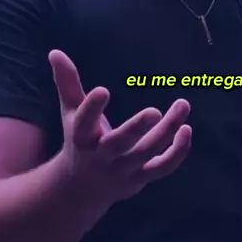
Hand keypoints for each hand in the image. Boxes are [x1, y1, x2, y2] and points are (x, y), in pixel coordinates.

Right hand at [49, 50, 191, 202]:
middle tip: (154, 111)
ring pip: (146, 153)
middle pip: (118, 144)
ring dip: (166, 132)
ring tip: (182, 105)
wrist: (82, 189)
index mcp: (81, 137)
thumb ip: (67, 83)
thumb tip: (55, 52)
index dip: (92, 108)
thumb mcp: (71, 113)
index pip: (83, 123)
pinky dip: (177, 152)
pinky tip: (186, 129)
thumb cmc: (80, 141)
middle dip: (136, 129)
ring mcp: (122, 169)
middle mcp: (101, 156)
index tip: (103, 90)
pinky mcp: (140, 178)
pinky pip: (162, 167)